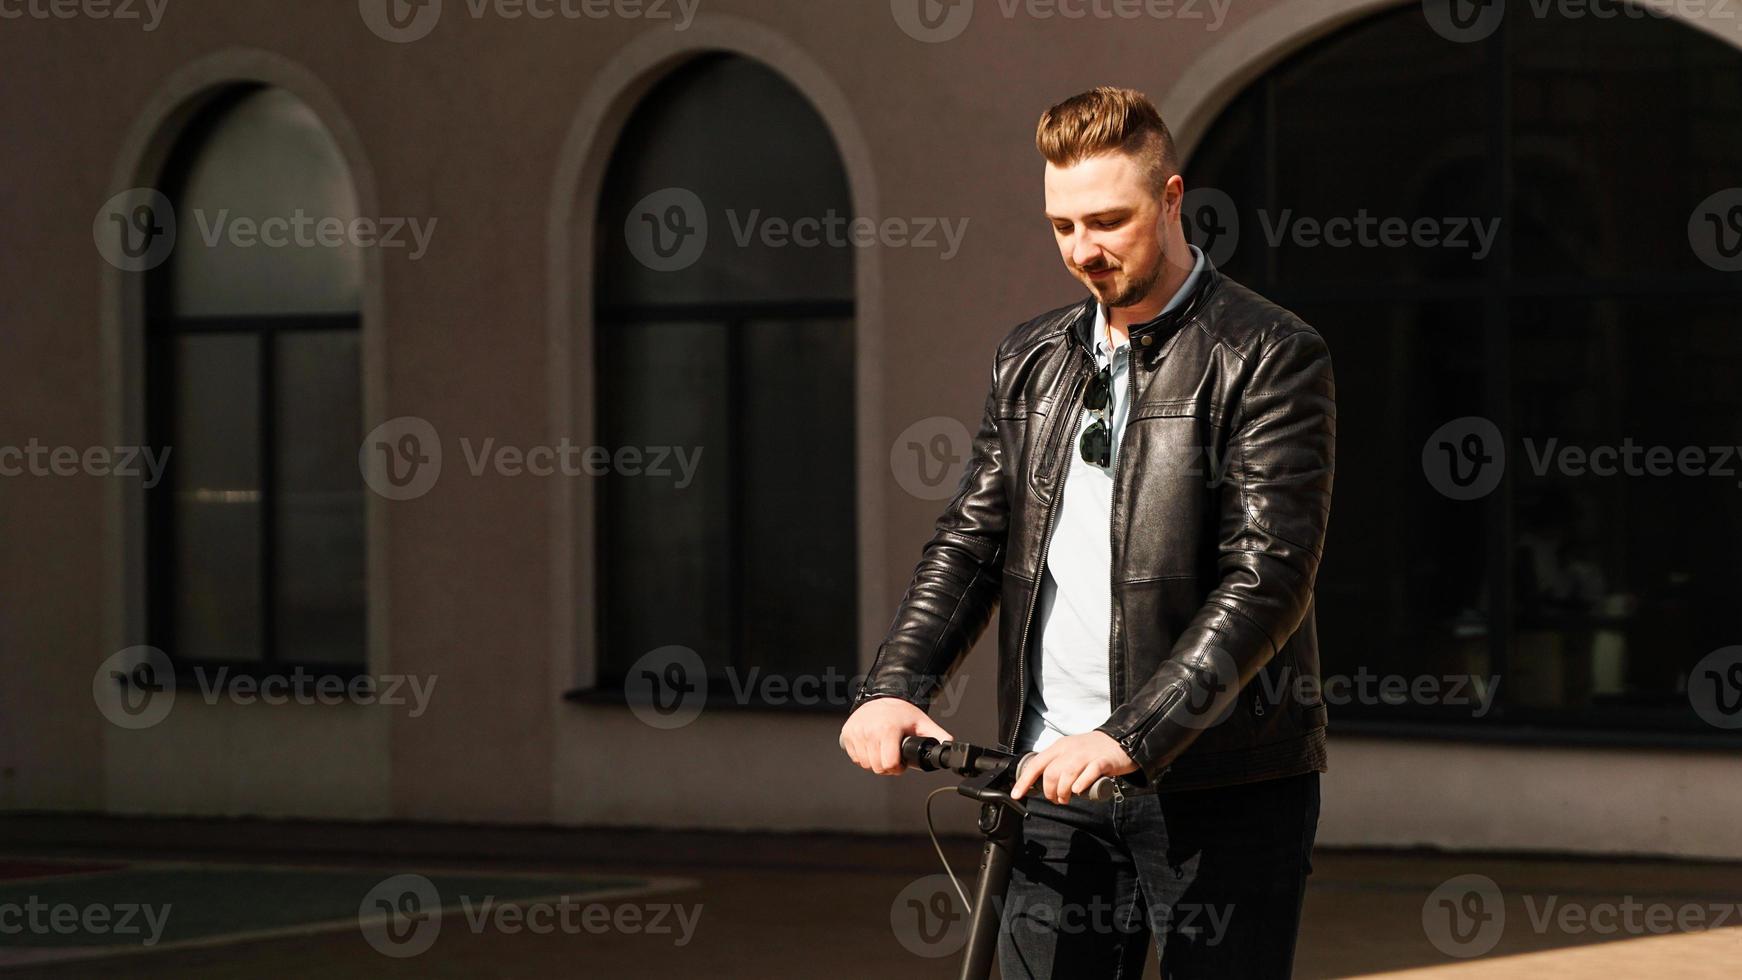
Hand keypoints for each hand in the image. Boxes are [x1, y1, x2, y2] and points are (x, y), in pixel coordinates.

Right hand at [839, 697, 952, 775]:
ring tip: (883, 751)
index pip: (889, 764)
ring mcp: (856, 732)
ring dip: (875, 762)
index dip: (898, 768)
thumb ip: (938, 735)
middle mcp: (869, 731)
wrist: (883, 697)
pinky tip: (872, 747)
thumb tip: (949, 746)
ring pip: (865, 764)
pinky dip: (864, 756)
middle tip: (893, 757)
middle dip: (887, 767)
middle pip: (877, 767)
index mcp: (887, 729)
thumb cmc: (902, 712)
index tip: (901, 763)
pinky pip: (855, 757)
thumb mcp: (922, 722)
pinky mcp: (847, 734)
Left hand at [1010, 731, 1136, 803]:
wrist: (1121, 740)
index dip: (1024, 781)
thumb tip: (1043, 786)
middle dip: (1049, 791)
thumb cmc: (1092, 751)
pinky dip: (1081, 783)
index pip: (1036, 764)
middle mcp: (1070, 749)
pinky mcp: (1103, 761)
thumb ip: (1057, 765)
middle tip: (1055, 799)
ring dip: (1063, 792)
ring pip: (1067, 774)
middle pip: (1051, 773)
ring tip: (1066, 799)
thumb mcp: (1070, 753)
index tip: (1016, 794)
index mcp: (1059, 747)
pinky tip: (1078, 790)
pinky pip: (1090, 772)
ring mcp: (1087, 755)